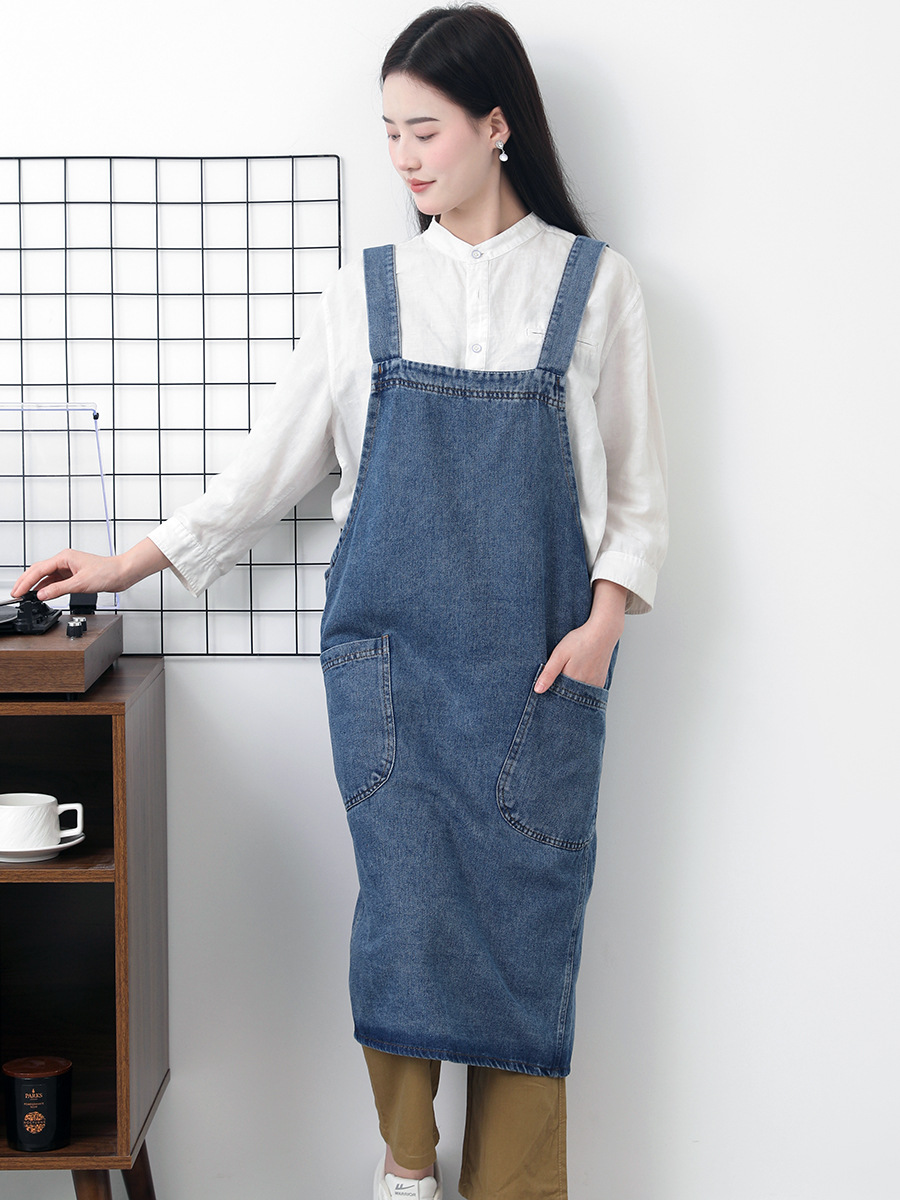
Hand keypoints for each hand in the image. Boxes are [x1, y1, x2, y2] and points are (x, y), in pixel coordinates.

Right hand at [12, 539, 170, 602]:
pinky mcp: (74, 575)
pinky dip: (47, 588)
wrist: (122, 574)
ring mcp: (69, 568)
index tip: (18, 592)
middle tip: (16, 594)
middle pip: (39, 571)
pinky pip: (55, 581)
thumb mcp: (80, 584)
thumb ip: (59, 590)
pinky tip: (42, 594)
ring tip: (26, 596)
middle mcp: (65, 561)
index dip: (26, 581)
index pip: (38, 569)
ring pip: (46, 576)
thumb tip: (42, 594)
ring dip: (36, 586)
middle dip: (26, 582)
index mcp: (64, 558)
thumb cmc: (107, 572)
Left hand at [534, 580, 627, 692]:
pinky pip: (590, 689)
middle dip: (562, 692)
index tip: (545, 688)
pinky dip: (583, 687)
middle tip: (560, 675)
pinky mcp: (601, 680)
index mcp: (572, 681)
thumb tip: (538, 690)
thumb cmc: (581, 641)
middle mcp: (585, 686)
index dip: (551, 692)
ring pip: (579, 693)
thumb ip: (548, 673)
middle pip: (569, 695)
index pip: (558, 695)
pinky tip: (579, 677)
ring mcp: (595, 684)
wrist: (603, 632)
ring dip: (573, 690)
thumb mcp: (559, 654)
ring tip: (569, 675)